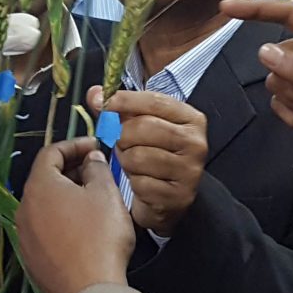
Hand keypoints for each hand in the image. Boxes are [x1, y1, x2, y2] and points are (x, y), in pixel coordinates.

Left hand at [17, 139, 134, 292]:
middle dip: (71, 170)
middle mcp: (25, 208)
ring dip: (67, 197)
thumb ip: (97, 168)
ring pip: (45, 205)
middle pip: (45, 178)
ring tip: (93, 200)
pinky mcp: (33, 258)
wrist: (89, 291)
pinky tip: (84, 229)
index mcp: (39, 186)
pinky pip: (46, 229)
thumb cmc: (99, 239)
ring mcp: (26, 236)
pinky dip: (62, 221)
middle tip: (96, 170)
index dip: (74, 145)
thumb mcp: (106, 193)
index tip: (93, 147)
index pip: (51, 152)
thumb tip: (91, 160)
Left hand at [90, 86, 207, 234]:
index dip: (124, 100)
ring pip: (138, 156)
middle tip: (121, 142)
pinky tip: (140, 181)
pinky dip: (133, 182)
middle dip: (122, 136)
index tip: (104, 103)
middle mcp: (196, 142)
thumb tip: (96, 94)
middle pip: (143, 127)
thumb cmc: (153, 156)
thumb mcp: (139, 127)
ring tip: (133, 163)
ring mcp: (190, 170)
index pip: (154, 101)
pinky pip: (140, 183)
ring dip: (126, 161)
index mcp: (191, 119)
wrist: (167, 198)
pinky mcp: (179, 195)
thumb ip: (118, 109)